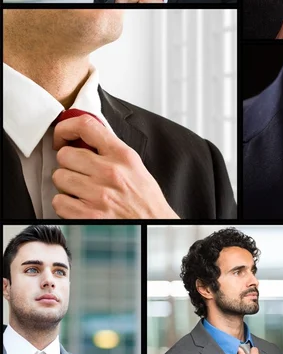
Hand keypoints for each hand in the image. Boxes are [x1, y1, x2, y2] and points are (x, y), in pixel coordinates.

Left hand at [52, 114, 178, 218]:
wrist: (153, 228)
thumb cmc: (146, 202)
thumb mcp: (136, 167)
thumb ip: (112, 152)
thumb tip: (86, 140)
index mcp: (124, 156)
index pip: (86, 125)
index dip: (66, 128)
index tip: (63, 136)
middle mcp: (110, 172)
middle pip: (65, 155)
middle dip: (69, 164)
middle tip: (80, 172)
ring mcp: (98, 194)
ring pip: (59, 177)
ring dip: (67, 185)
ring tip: (83, 191)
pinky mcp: (87, 215)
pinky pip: (59, 202)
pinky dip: (66, 205)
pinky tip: (81, 205)